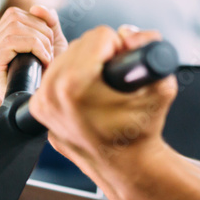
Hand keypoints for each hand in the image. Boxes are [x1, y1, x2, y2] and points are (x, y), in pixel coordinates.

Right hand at [0, 5, 68, 102]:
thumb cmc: (49, 80)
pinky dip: (35, 47)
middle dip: (42, 32)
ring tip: (47, 58)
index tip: (50, 43)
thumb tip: (37, 6)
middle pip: (15, 18)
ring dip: (40, 40)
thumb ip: (48, 23)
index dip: (38, 23)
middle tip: (51, 53)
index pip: (14, 16)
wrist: (47, 109)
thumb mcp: (52, 46)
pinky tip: (44, 61)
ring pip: (15, 27)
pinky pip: (13, 40)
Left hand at [28, 25, 177, 178]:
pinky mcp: (39, 110)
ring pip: (67, 56)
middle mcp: (52, 92)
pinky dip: (72, 79)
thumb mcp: (161, 87)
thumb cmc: (142, 132)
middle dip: (102, 54)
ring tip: (102, 88)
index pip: (100, 35)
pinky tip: (87, 96)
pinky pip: (55, 76)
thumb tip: (128, 34)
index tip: (123, 68)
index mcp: (76, 84)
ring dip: (86, 64)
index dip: (120, 48)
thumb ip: (150, 49)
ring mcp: (43, 103)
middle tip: (114, 78)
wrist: (126, 166)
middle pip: (81, 43)